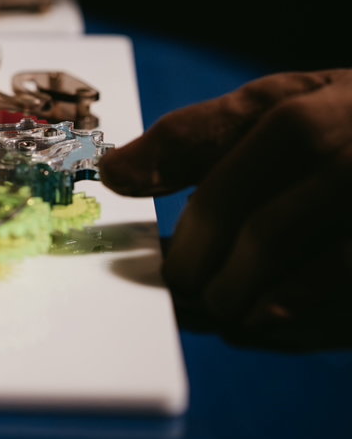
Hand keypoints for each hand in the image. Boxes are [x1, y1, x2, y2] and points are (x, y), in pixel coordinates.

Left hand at [99, 70, 351, 328]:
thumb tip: (110, 173)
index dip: (186, 243)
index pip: (223, 199)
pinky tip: (266, 323)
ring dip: (247, 310)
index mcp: (305, 124)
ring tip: (221, 306)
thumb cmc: (343, 121)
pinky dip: (293, 332)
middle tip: (187, 290)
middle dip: (211, 278)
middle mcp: (349, 169)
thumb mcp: (279, 106)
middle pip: (261, 246)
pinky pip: (340, 318)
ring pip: (300, 290)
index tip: (161, 264)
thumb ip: (194, 137)